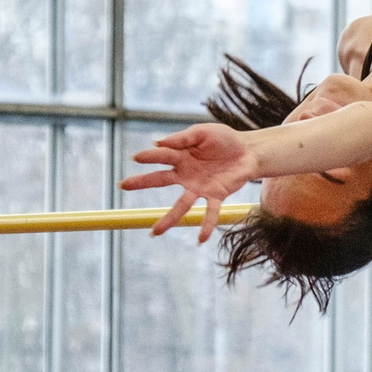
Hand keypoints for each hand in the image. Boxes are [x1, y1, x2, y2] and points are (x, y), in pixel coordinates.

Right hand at [124, 122, 255, 240]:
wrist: (249, 151)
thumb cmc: (223, 140)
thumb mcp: (203, 132)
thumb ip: (182, 138)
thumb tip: (157, 142)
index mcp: (181, 156)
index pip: (161, 156)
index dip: (149, 156)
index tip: (135, 158)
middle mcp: (186, 174)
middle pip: (161, 179)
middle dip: (142, 182)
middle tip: (122, 185)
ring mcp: (199, 187)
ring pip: (181, 205)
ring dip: (169, 219)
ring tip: (154, 232)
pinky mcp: (216, 195)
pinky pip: (210, 212)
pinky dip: (206, 225)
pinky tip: (200, 239)